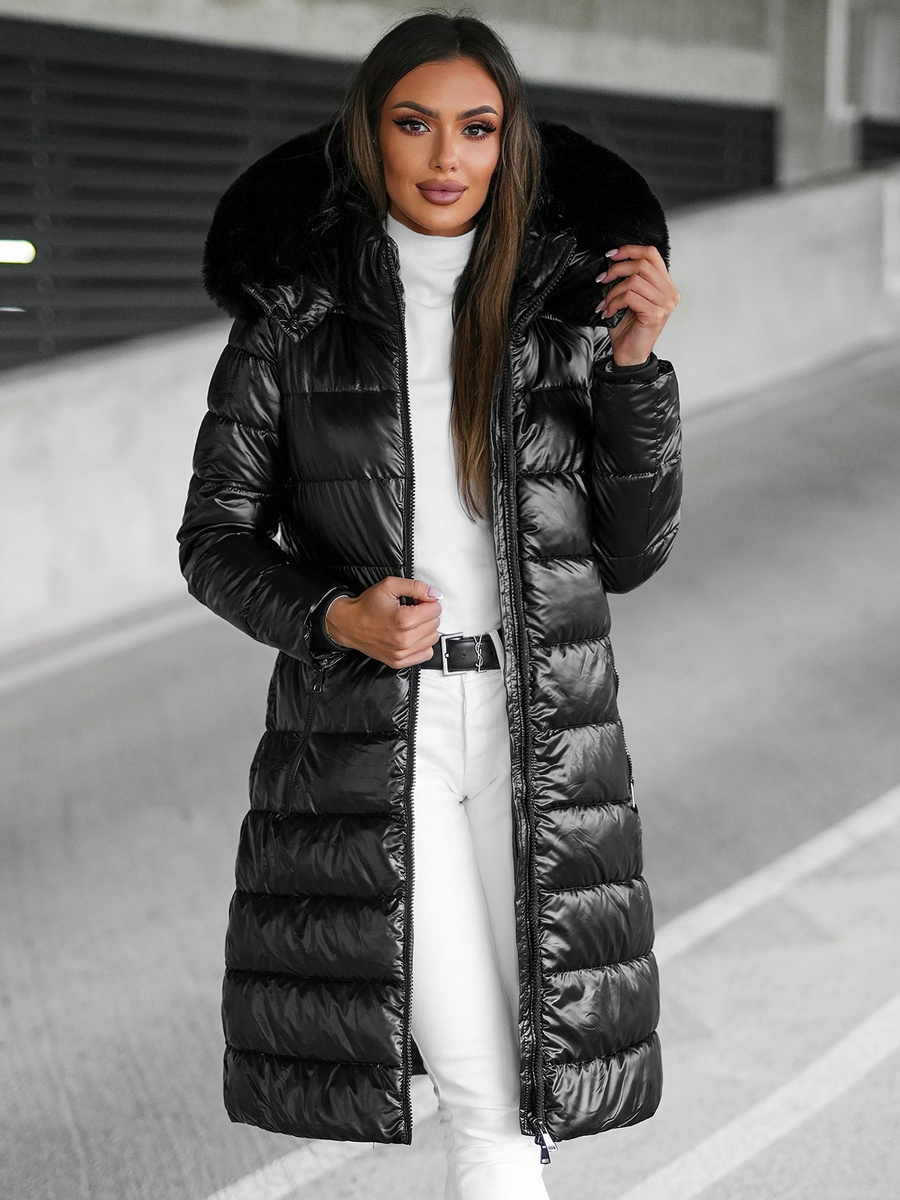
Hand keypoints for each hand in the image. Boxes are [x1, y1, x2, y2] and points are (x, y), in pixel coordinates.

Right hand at [325, 576, 442, 668]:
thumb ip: (416, 587)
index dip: (427, 601)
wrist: (349, 624)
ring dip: (425, 629)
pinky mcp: (399, 661)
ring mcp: (402, 653)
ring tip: (410, 623)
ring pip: (433, 639)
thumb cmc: (367, 607)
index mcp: (404, 620)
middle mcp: (404, 639)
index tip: (416, 601)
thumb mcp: (390, 586)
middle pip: (435, 624)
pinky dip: (422, 644)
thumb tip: (435, 594)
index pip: (435, 609)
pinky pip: (426, 653)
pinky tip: (411, 636)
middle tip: (411, 611)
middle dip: (426, 614)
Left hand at [595, 244, 679, 366]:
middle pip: (642, 264)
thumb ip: (629, 279)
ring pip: (634, 281)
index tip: (612, 254)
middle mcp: (669, 293)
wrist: (629, 355)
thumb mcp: (629, 298)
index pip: (652, 255)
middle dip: (617, 269)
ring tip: (606, 302)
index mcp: (665, 286)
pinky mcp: (655, 314)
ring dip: (613, 290)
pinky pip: (630, 297)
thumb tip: (614, 262)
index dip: (630, 250)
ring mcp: (664, 304)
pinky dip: (614, 302)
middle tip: (603, 279)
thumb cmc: (629, 329)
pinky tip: (609, 311)